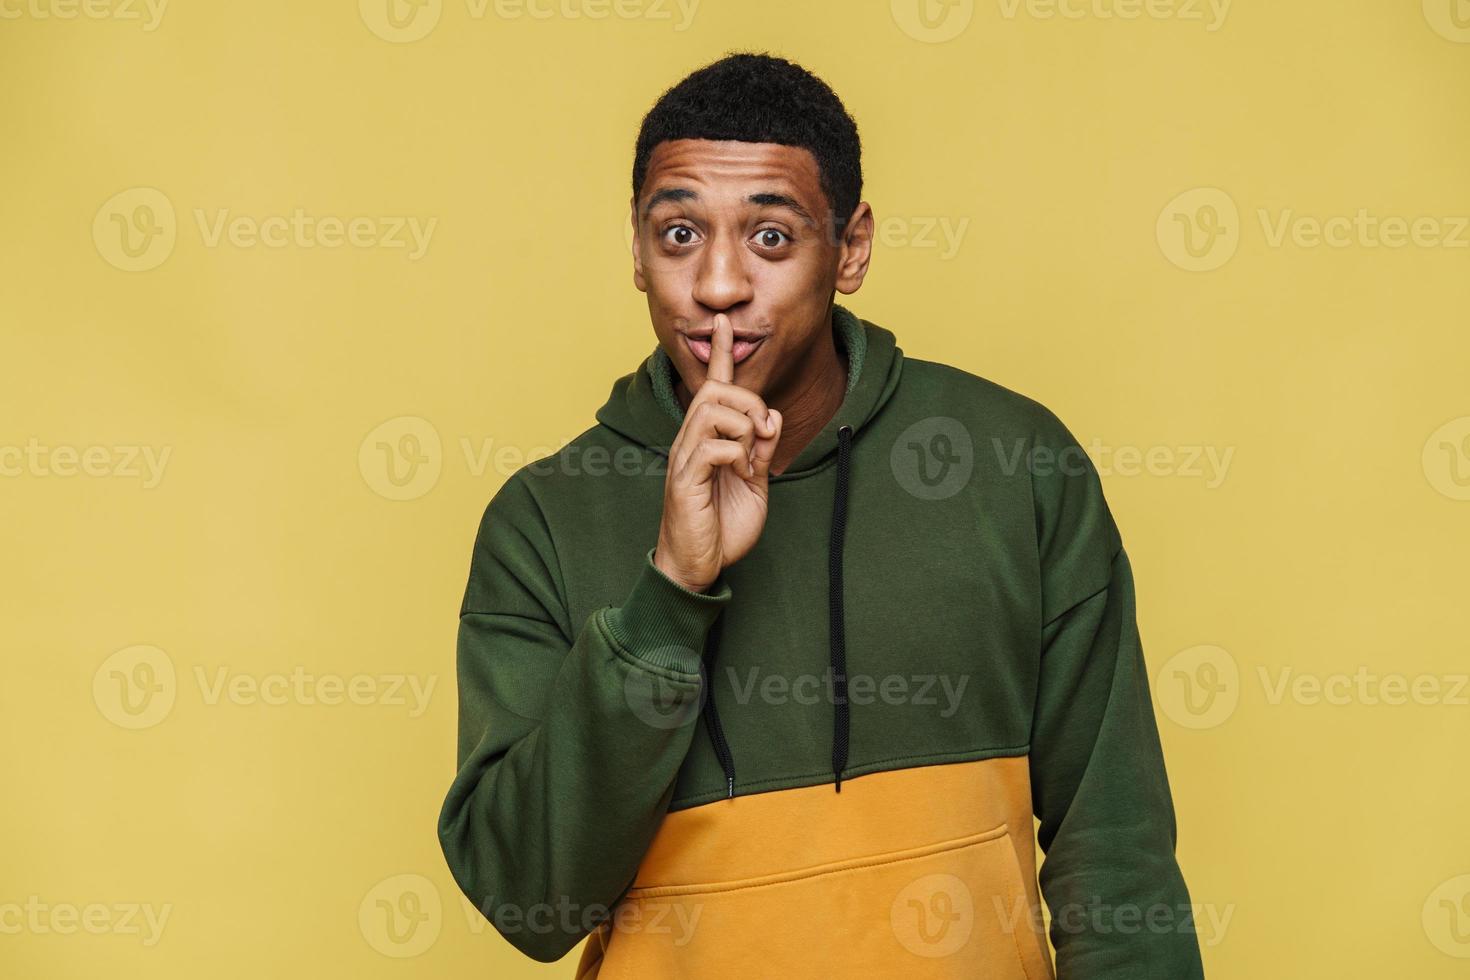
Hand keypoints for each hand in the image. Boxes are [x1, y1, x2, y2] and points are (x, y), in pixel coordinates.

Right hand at [653, 313, 782, 592]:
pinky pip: (713, 445)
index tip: (724, 322)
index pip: (711, 386)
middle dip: (750, 402)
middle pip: (716, 390)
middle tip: (764, 436)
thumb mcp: (754, 483)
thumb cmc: (721, 527)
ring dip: (744, 428)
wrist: (698, 566)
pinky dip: (737, 455)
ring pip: (713, 410)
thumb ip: (762, 449)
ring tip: (750, 459)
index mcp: (706, 439)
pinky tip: (740, 476)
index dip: (719, 353)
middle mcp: (690, 441)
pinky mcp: (685, 480)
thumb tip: (772, 417)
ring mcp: (685, 458)